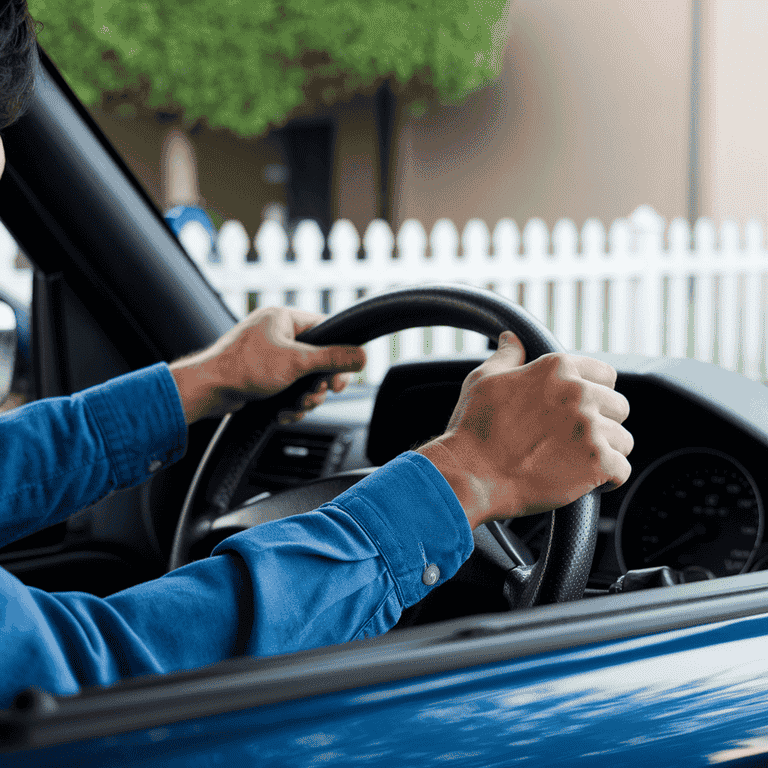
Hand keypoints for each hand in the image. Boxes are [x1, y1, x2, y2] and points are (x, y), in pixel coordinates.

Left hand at [169, 307, 365, 423]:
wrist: (208, 390)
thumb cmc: (244, 367)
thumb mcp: (296, 363)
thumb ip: (332, 359)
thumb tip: (362, 357)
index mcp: (284, 318)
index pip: (326, 329)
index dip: (338, 354)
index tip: (340, 378)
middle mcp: (277, 333)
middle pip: (318, 359)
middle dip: (318, 384)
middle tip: (317, 395)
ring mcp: (269, 355)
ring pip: (304, 378)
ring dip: (305, 397)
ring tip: (296, 406)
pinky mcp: (262, 376)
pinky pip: (289, 388)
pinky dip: (290, 403)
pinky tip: (283, 412)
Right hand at [417, 331, 632, 529]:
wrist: (471, 474)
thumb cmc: (474, 428)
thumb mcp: (484, 380)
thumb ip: (507, 356)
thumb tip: (513, 339)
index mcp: (557, 368)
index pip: (606, 374)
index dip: (596, 393)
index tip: (583, 410)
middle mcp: (579, 393)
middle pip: (619, 406)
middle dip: (604, 422)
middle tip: (577, 439)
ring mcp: (590, 428)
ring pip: (624, 440)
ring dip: (607, 451)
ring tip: (580, 461)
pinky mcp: (596, 462)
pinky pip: (622, 470)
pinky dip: (608, 479)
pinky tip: (588, 480)